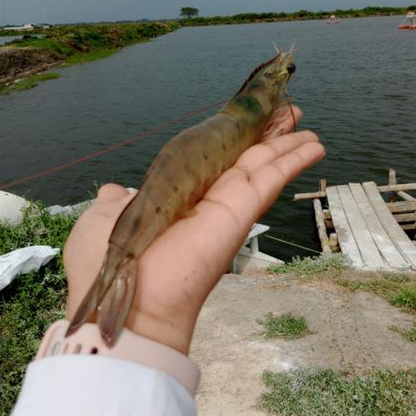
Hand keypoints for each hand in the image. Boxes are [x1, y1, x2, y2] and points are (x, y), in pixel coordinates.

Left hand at [64, 106, 324, 353]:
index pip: (211, 159)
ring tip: (308, 127)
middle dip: (267, 136)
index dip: (231, 139)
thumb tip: (113, 191)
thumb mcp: (103, 220)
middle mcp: (205, 198)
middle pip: (244, 158)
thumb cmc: (105, 265)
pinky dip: (293, 161)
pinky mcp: (240, 210)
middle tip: (290, 113)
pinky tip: (313, 146)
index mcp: (176, 196)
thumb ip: (115, 202)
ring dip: (287, 145)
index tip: (248, 120)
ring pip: (264, 165)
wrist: (124, 302)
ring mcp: (226, 204)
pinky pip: (271, 179)